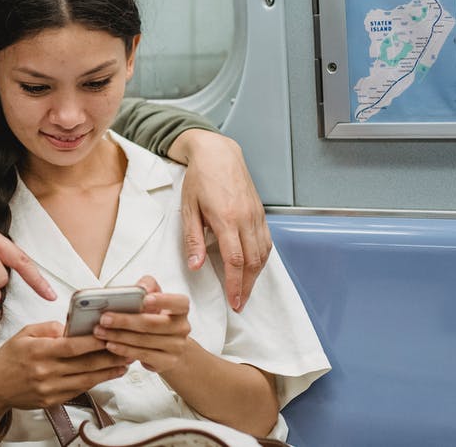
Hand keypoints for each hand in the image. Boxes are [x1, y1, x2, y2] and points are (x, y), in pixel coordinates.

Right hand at [0, 322, 130, 411]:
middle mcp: (44, 371)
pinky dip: (94, 382)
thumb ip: (49, 328)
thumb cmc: (9, 358)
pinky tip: (105, 374)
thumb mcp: (25, 334)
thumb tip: (72, 326)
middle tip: (128, 349)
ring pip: (86, 380)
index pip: (72, 346)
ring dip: (108, 372)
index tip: (111, 334)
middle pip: (84, 365)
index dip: (94, 341)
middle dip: (109, 357)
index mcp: (38, 351)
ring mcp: (49, 389)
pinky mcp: (51, 401)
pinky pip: (78, 391)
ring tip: (124, 363)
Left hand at [91, 276, 190, 373]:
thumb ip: (148, 287)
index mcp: (181, 309)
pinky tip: (110, 345)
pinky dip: (124, 350)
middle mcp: (182, 328)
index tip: (145, 298)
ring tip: (101, 332)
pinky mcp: (167, 362)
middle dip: (125, 321)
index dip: (163, 300)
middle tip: (104, 318)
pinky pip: (142, 355)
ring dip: (119, 336)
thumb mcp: (155, 299)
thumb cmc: (158, 318)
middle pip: (153, 324)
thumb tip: (141, 287)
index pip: (178, 302)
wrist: (171, 347)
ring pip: (144, 341)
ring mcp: (176, 347)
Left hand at [170, 129, 270, 311]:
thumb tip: (195, 266)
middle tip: (240, 303)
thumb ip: (193, 239)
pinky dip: (262, 258)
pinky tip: (254, 267)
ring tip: (246, 291)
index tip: (233, 301)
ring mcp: (256, 215)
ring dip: (256, 276)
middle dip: (247, 287)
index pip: (235, 260)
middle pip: (253, 262)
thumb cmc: (200, 178)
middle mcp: (246, 219)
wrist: (218, 153)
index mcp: (226, 219)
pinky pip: (266, 241)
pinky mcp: (261, 212)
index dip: (236, 284)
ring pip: (263, 253)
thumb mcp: (188, 208)